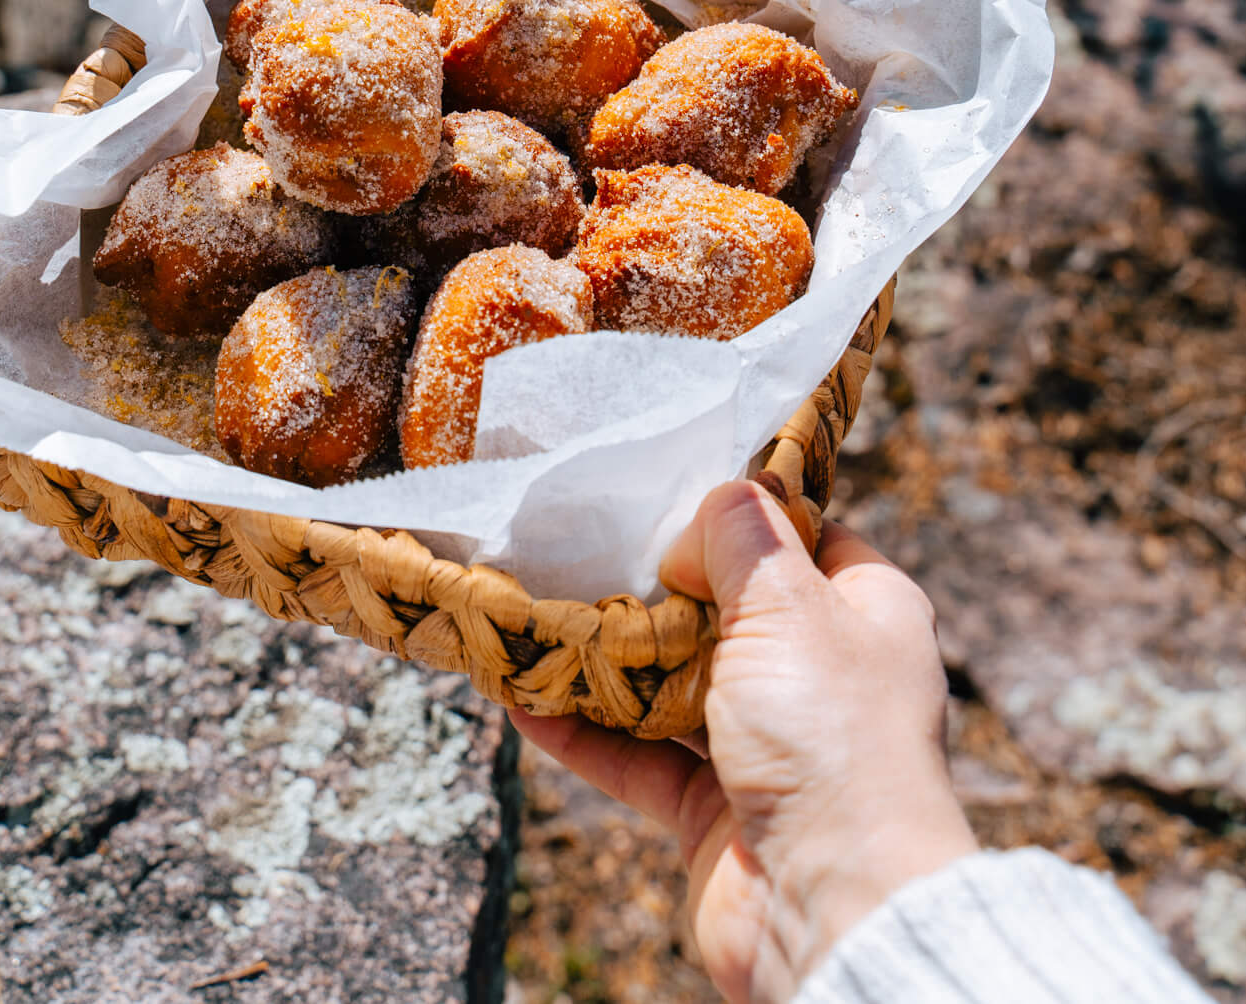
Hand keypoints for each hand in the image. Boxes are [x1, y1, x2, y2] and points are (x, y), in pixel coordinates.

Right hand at [509, 479, 975, 1003]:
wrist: (833, 905)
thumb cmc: (829, 735)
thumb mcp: (787, 604)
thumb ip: (741, 539)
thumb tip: (707, 508)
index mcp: (867, 611)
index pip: (804, 538)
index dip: (744, 514)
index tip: (674, 489)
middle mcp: (822, 674)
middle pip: (727, 609)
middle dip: (657, 586)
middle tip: (585, 544)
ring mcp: (769, 744)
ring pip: (675, 684)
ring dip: (610, 659)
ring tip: (539, 614)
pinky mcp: (717, 809)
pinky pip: (640, 758)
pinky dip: (587, 732)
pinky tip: (526, 701)